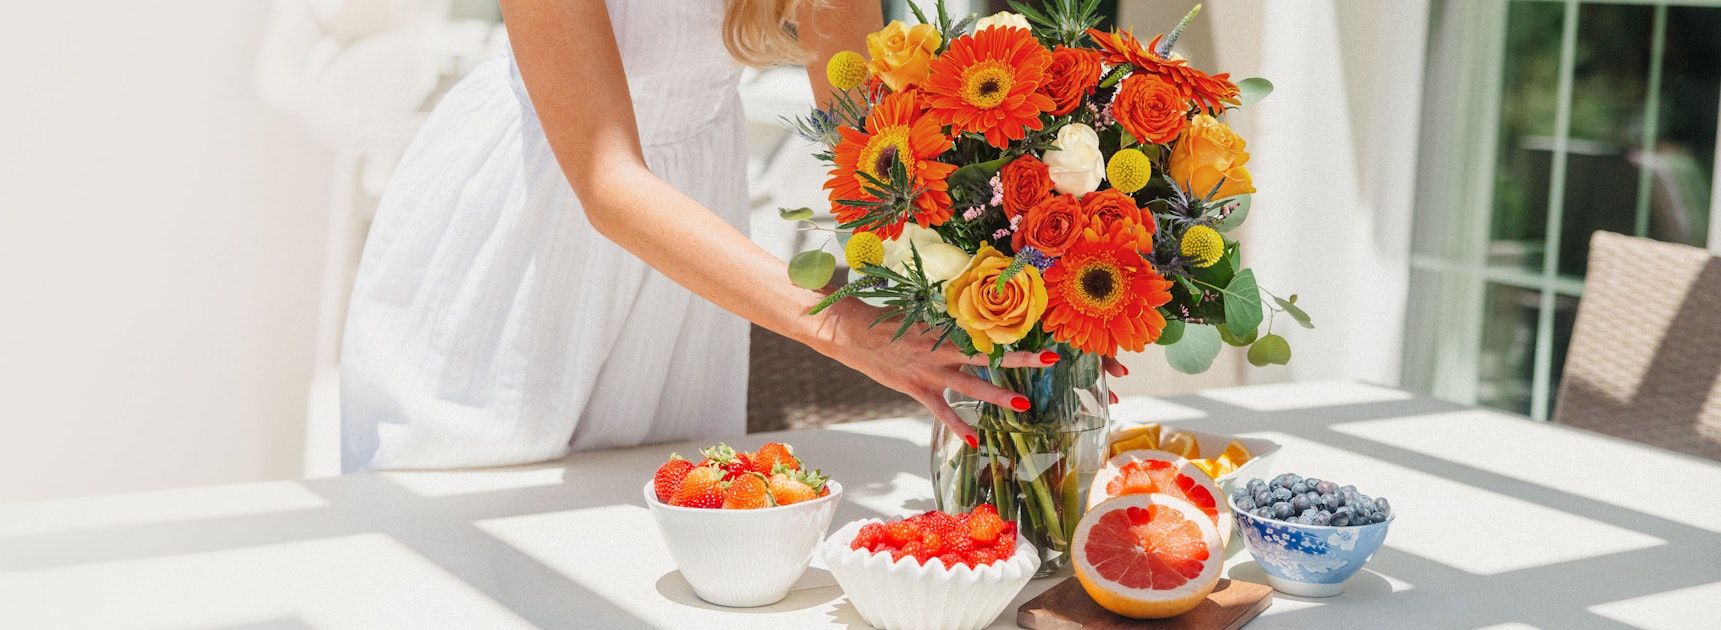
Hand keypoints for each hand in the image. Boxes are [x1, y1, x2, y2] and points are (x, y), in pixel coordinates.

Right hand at [805, 300, 1058, 445]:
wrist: (852, 332)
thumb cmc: (885, 320)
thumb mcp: (918, 316)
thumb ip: (944, 324)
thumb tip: (967, 324)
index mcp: (945, 327)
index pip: (986, 328)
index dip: (1012, 329)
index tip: (1039, 327)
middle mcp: (943, 349)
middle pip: (989, 354)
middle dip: (1021, 358)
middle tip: (1050, 360)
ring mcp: (930, 370)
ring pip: (970, 384)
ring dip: (997, 395)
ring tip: (1023, 405)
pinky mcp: (916, 388)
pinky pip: (941, 410)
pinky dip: (957, 426)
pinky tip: (974, 442)